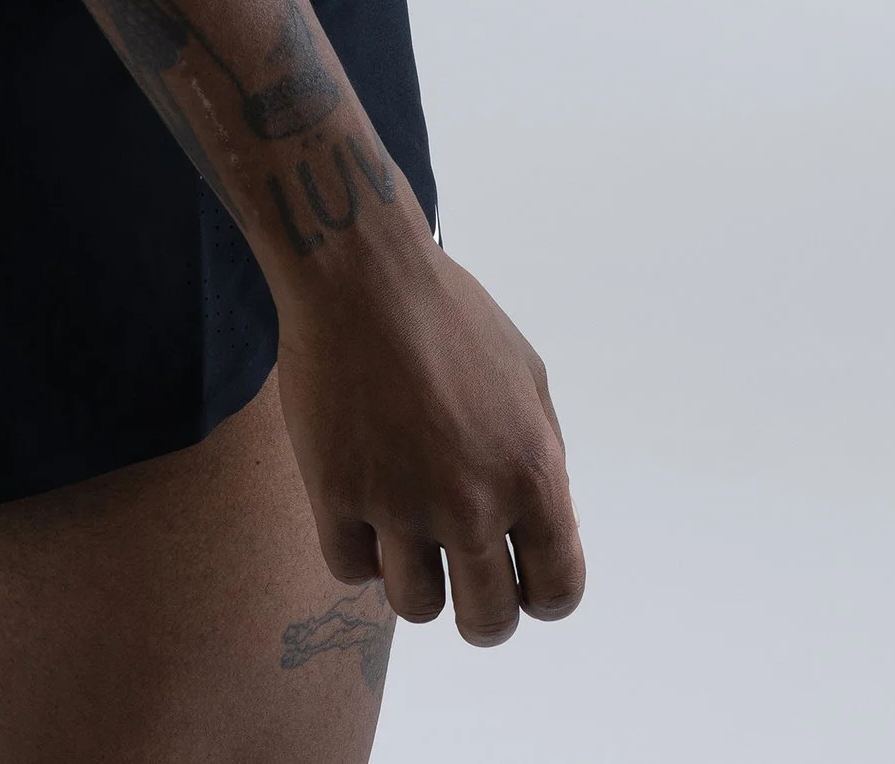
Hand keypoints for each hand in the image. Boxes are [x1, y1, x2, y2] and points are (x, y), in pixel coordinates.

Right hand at [275, 228, 584, 646]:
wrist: (360, 273)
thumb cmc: (447, 312)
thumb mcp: (527, 374)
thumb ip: (543, 455)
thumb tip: (546, 528)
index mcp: (531, 472)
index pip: (558, 592)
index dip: (541, 597)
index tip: (519, 582)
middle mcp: (473, 502)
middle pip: (486, 621)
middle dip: (478, 611)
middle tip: (459, 580)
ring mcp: (402, 504)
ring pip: (416, 607)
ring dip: (412, 579)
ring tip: (402, 532)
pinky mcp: (336, 495)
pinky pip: (351, 569)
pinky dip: (356, 547)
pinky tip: (357, 503)